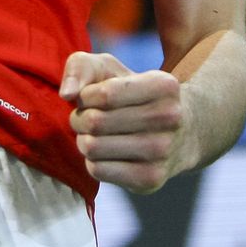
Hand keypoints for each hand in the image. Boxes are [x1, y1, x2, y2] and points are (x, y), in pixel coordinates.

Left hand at [60, 51, 187, 193]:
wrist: (178, 134)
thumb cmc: (132, 95)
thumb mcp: (110, 69)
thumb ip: (81, 67)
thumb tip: (67, 94)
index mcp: (164, 86)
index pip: (105, 94)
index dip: (85, 96)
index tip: (88, 97)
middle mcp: (170, 119)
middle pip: (96, 121)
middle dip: (80, 118)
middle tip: (85, 118)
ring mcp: (162, 151)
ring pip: (93, 147)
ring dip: (83, 139)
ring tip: (92, 135)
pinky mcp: (151, 179)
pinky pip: (98, 170)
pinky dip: (92, 160)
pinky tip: (103, 153)